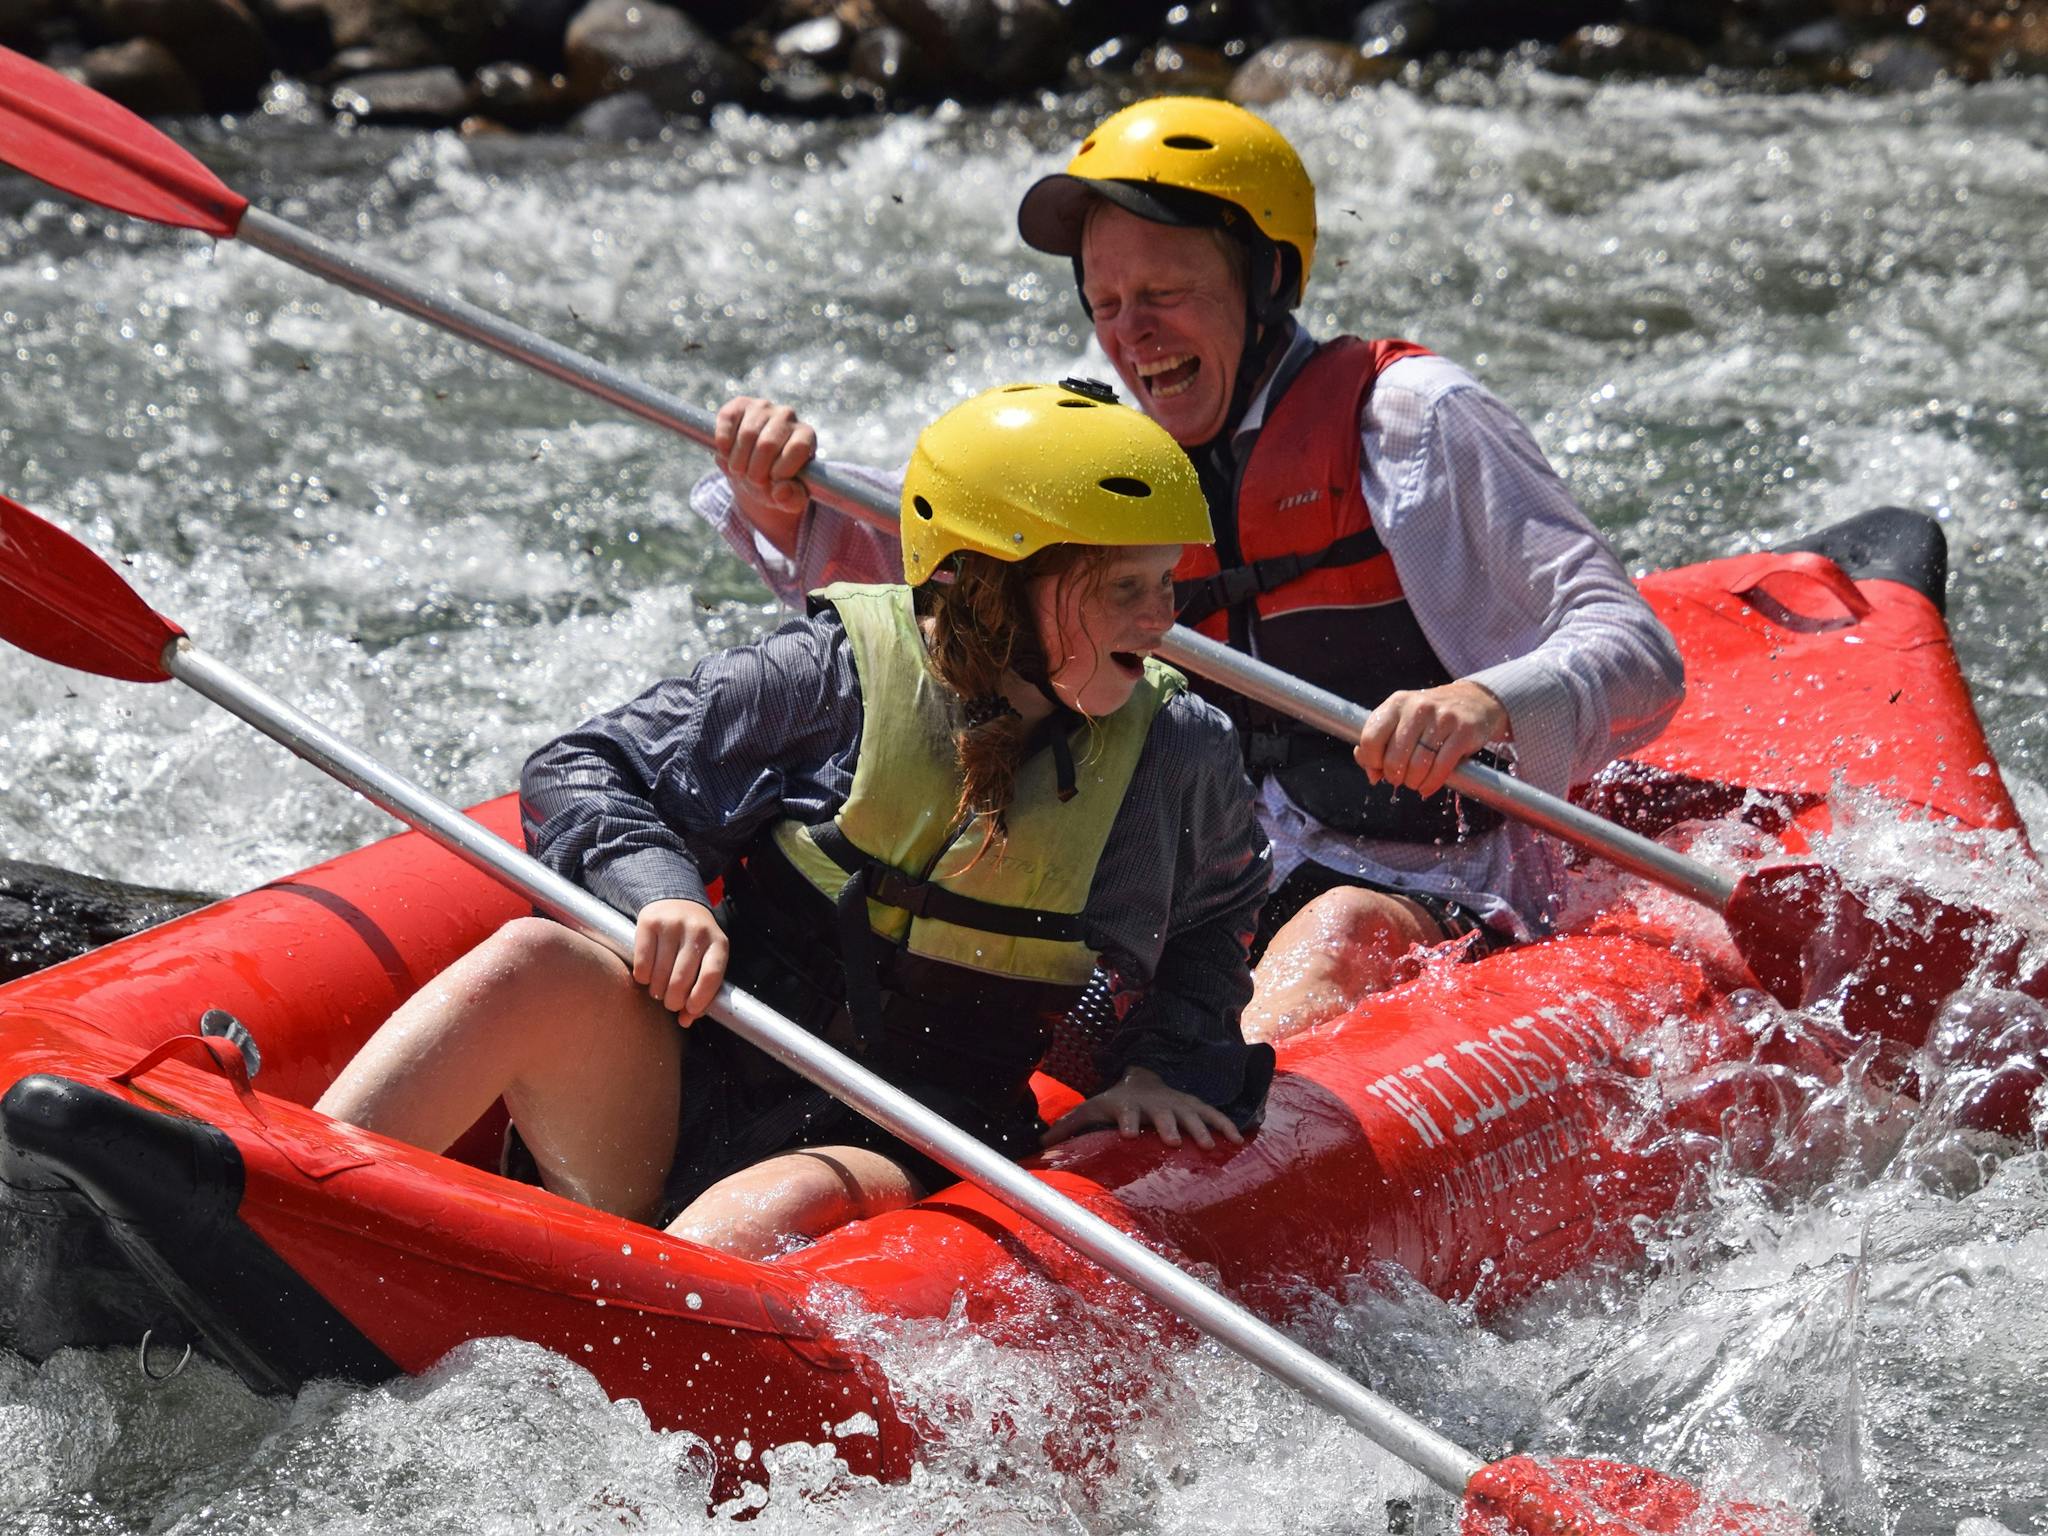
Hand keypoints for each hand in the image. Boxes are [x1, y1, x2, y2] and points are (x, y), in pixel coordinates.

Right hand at [632, 898, 727, 1022]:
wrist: (675, 900)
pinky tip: (647, 976)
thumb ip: (701, 990)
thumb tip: (685, 1020)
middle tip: (670, 1003)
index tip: (688, 1011)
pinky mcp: (649, 922)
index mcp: (718, 943)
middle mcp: (697, 931)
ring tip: (658, 990)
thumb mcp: (706, 959)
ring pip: (660, 973)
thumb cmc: (694, 941)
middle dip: (673, 1000)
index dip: (700, 999)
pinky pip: (642, 962)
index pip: (712, 975)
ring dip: (657, 990)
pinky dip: (642, 977)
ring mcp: (673, 924)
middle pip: (682, 978)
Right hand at [713, 395, 816, 549]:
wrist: (754, 470)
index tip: (773, 484)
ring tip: (740, 471)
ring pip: (746, 435)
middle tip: (752, 482)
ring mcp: (763, 407)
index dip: (780, 471)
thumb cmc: (776, 484)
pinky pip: (727, 420)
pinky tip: (727, 453)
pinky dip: (723, 443)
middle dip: (755, 472)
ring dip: (737, 462)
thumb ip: (792, 499)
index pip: (797, 449)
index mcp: (806, 436)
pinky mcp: (740, 404)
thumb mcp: (788, 498)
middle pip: (768, 444)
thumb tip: (781, 491)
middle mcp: (788, 415)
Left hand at [1041, 1066, 1243, 1151]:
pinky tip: (1238, 1140)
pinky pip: (1213, 1115)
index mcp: (1128, 1107)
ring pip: (1191, 1115)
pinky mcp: (1194, 1107)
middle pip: (1162, 1116)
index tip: (1129, 1135)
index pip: (1125, 1114)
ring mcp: (1177, 1105)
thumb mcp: (1091, 1109)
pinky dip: (1226, 1125)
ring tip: (1211, 1145)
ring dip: (1201, 1129)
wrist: (1142, 1080)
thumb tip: (1039, 1146)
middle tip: (1175, 1142)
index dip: (1127, 1123)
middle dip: (1168, 1127)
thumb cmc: (1114, 1102)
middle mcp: (1154, 1105)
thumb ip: (1069, 1127)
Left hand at [1354, 679, 1508, 798]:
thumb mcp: (1400, 721)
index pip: (1371, 738)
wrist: (1474, 700)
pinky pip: (1442, 767)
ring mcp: (1442, 718)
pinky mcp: (1463, 731)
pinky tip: (1427, 787)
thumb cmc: (1429, 718)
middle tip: (1399, 779)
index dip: (1371, 761)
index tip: (1379, 768)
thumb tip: (1372, 774)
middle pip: (1395, 757)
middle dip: (1394, 776)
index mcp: (1396, 703)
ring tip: (1414, 783)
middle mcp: (1418, 707)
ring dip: (1413, 782)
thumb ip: (1379, 744)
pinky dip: (1431, 783)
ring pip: (1418, 765)